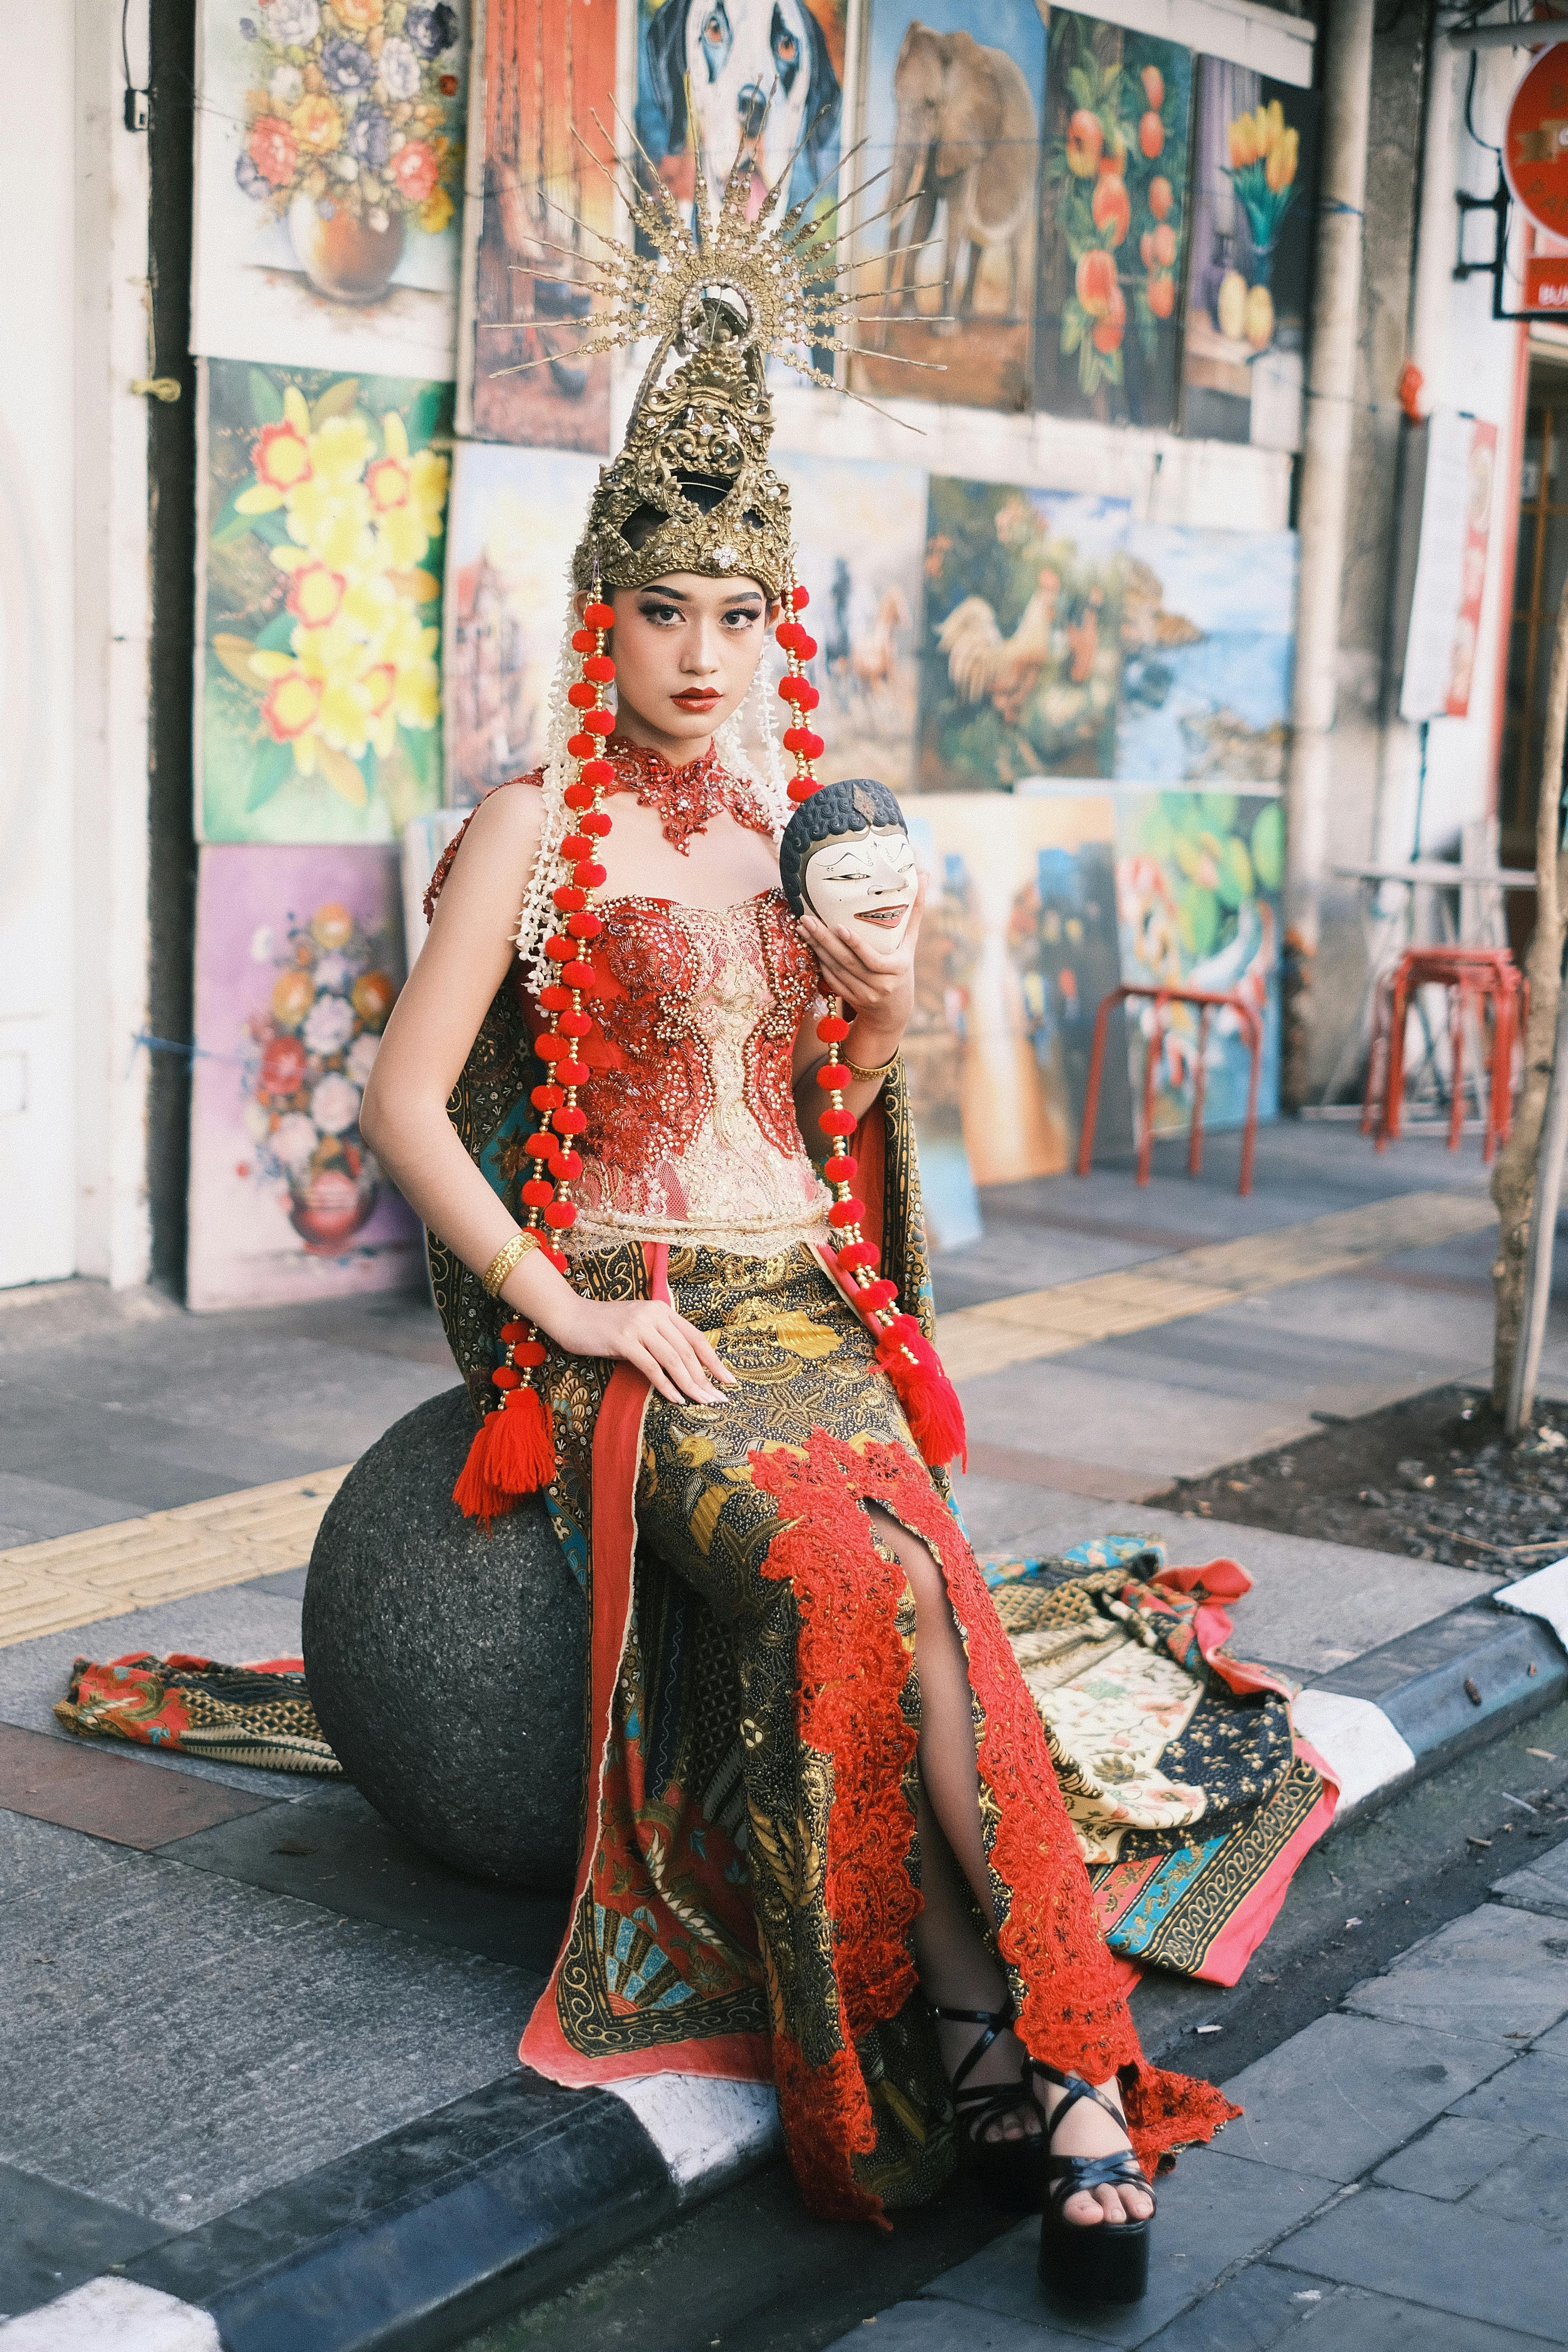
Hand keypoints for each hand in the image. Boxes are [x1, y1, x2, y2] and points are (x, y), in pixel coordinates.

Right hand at [553, 1295, 737, 1405]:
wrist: (571, 1316)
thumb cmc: (605, 1327)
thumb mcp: (639, 1327)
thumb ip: (660, 1340)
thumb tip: (686, 1368)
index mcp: (662, 1310)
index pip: (696, 1337)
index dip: (714, 1360)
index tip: (728, 1380)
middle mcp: (654, 1314)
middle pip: (688, 1351)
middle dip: (705, 1378)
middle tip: (718, 1399)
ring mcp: (639, 1326)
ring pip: (673, 1359)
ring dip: (690, 1384)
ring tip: (702, 1402)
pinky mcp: (623, 1340)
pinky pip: (651, 1367)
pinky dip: (666, 1385)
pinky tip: (676, 1399)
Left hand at [798, 873, 926, 1045]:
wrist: (894, 1010)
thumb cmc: (903, 967)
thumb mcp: (910, 943)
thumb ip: (915, 911)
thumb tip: (923, 874)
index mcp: (896, 969)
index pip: (872, 958)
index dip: (856, 944)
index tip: (839, 926)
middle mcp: (879, 985)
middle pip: (847, 962)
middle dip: (824, 940)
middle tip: (807, 920)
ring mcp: (863, 994)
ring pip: (835, 970)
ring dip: (816, 949)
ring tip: (803, 928)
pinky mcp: (849, 999)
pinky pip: (831, 980)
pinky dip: (819, 963)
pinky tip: (809, 946)